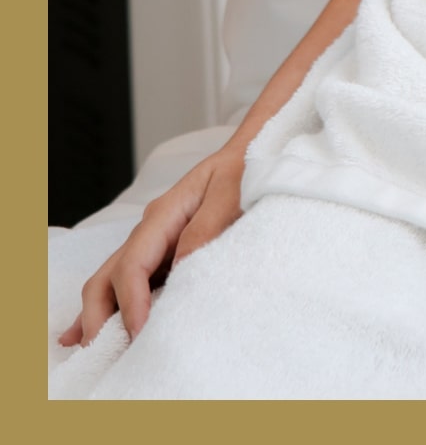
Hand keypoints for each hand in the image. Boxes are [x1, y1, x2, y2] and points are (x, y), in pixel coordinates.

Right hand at [58, 147, 245, 346]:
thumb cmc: (246, 168)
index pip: (133, 264)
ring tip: (93, 348)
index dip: (131, 302)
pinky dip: (117, 303)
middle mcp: (152, 228)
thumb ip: (206, 229)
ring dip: (103, 312)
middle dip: (99, 314)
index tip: (139, 333)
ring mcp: (157, 239)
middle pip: (109, 274)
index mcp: (165, 213)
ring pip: (115, 279)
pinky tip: (103, 327)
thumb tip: (181, 270)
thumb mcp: (231, 193)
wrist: (255, 151)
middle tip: (103, 352)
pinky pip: (135, 279)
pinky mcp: (168, 249)